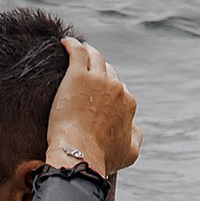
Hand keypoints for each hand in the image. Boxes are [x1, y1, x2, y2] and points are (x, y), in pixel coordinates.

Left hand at [43, 37, 137, 181]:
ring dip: (88, 52)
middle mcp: (116, 88)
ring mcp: (97, 80)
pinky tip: (65, 43)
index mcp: (128, 103)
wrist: (80, 153)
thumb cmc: (102, 157)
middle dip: (99, 70)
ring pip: (94, 57)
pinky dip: (72, 45)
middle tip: (86, 71)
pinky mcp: (77, 76)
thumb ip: (135, 136)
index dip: (109, 90)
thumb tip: (133, 125)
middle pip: (108, 71)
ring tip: (78, 51)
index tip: (98, 93)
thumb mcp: (129, 152)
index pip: (120, 89)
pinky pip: (76, 51)